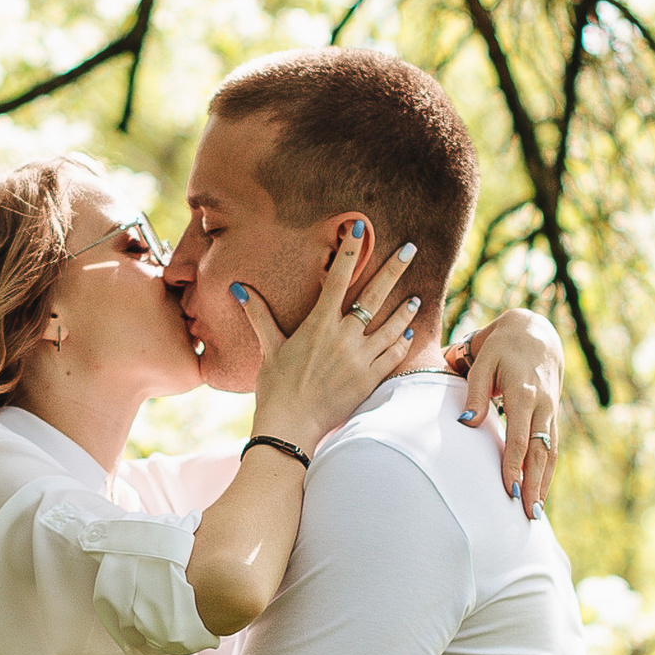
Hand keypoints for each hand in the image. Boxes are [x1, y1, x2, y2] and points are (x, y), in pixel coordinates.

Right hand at [238, 219, 422, 456]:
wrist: (290, 427)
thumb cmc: (276, 387)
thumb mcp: (270, 348)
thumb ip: (260, 315)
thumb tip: (239, 288)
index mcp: (318, 324)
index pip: (337, 277)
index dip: (349, 250)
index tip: (359, 227)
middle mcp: (343, 337)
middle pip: (374, 295)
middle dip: (394, 269)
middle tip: (411, 249)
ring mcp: (360, 358)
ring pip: (392, 325)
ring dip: (405, 309)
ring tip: (416, 297)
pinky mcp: (370, 379)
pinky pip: (394, 355)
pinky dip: (403, 342)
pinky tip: (409, 333)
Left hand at [446, 304, 563, 515]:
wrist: (535, 333)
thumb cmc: (501, 348)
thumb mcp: (483, 362)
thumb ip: (475, 394)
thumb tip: (466, 424)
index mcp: (524, 393)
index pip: (520, 437)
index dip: (514, 465)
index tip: (510, 490)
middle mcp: (543, 405)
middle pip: (540, 452)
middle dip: (535, 484)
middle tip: (529, 515)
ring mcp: (551, 412)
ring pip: (550, 453)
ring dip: (544, 484)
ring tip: (536, 514)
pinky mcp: (552, 416)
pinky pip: (552, 448)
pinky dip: (547, 472)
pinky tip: (541, 492)